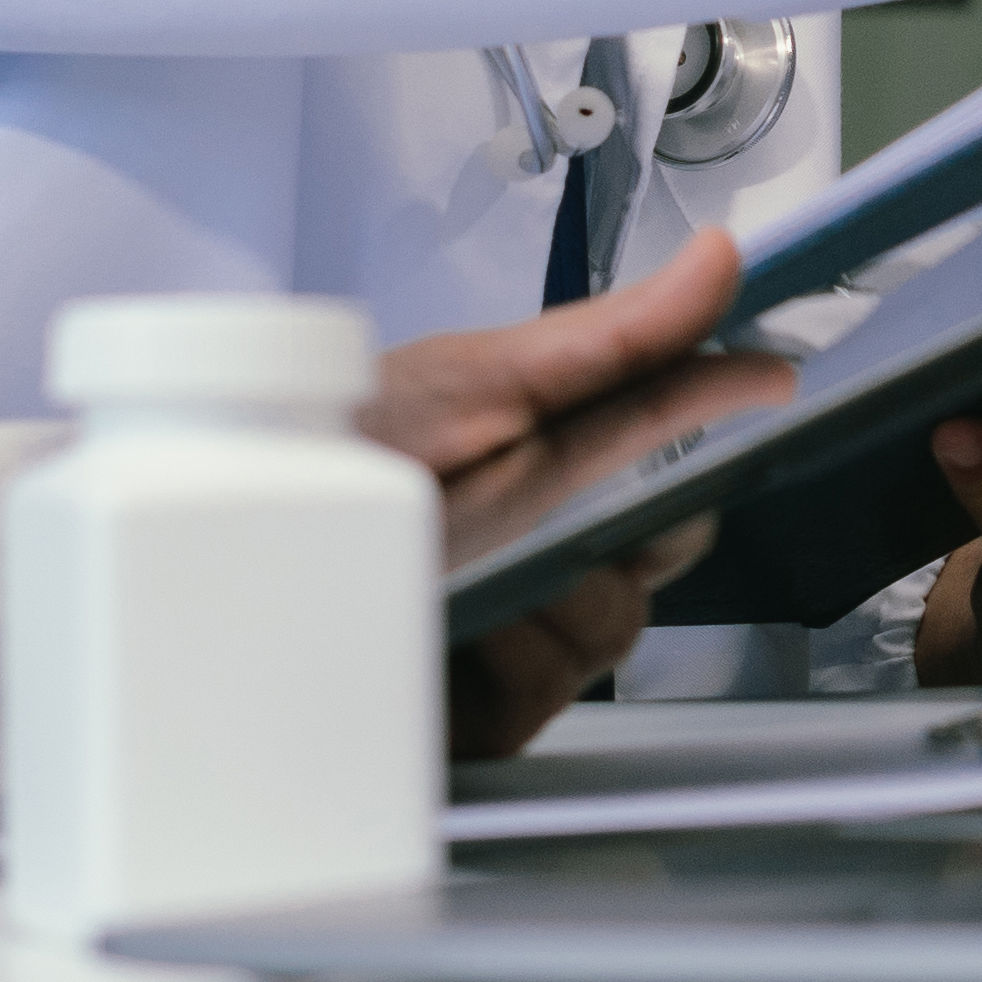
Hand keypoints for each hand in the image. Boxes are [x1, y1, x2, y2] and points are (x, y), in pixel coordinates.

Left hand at [366, 231, 798, 752]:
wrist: (216, 540)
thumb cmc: (332, 453)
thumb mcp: (471, 381)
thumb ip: (609, 338)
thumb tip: (721, 262)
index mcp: (552, 453)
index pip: (675, 437)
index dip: (723, 401)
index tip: (765, 375)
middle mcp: (546, 544)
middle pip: (667, 544)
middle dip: (627, 523)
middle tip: (553, 496)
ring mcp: (518, 635)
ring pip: (612, 624)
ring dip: (547, 593)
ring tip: (462, 564)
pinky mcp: (478, 719)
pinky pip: (542, 697)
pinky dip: (501, 659)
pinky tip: (451, 631)